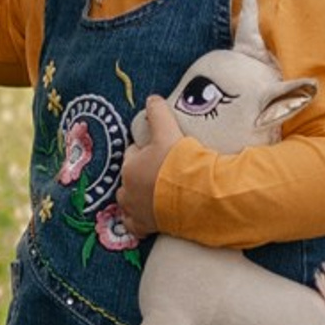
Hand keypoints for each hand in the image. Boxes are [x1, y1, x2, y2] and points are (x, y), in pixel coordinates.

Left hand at [117, 92, 181, 232]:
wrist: (197, 195)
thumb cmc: (180, 162)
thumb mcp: (168, 131)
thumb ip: (158, 112)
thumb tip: (151, 98)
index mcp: (130, 166)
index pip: (133, 154)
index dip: (145, 151)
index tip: (159, 151)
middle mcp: (128, 190)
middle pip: (130, 178)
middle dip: (140, 175)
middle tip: (160, 172)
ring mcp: (135, 210)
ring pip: (128, 201)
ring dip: (138, 196)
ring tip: (154, 192)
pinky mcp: (145, 226)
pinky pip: (134, 225)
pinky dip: (138, 221)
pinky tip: (147, 215)